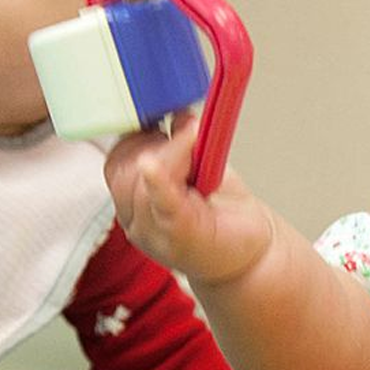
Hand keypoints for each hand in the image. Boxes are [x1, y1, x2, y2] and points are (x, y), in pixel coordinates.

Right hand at [106, 113, 273, 285]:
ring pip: (144, 182)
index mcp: (134, 202)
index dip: (137, 135)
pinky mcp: (178, 237)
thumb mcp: (199, 171)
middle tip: (192, 133)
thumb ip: (183, 145)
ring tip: (200, 153)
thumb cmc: (223, 214)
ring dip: (174, 154)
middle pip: (126, 170)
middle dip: (157, 143)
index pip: (118, 161)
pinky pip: (161, 205)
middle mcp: (135, 221)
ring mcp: (153, 233)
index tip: (161, 118)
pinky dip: (158, 183)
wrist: (251, 257)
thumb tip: (177, 112)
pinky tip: (153, 167)